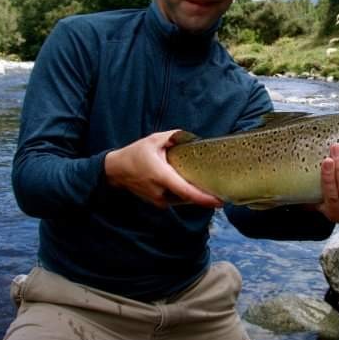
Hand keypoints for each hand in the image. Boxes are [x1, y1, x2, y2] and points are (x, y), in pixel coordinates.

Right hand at [104, 130, 222, 208]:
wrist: (116, 171)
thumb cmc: (135, 154)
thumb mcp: (155, 139)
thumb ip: (175, 137)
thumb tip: (193, 138)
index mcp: (162, 176)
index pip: (186, 192)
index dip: (204, 198)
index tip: (219, 201)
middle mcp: (161, 192)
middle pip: (189, 197)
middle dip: (205, 195)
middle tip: (222, 190)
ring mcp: (160, 200)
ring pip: (183, 199)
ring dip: (196, 195)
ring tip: (210, 188)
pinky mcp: (159, 202)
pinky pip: (177, 199)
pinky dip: (186, 194)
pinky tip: (195, 187)